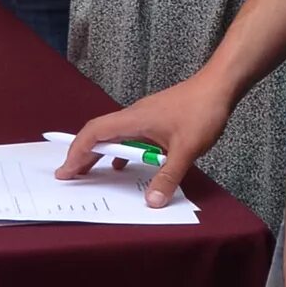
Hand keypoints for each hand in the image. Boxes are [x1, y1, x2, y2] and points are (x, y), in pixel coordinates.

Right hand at [55, 73, 236, 206]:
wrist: (219, 85)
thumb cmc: (202, 110)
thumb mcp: (186, 149)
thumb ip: (168, 176)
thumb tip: (152, 201)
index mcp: (134, 120)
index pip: (94, 134)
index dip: (77, 152)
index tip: (65, 171)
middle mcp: (134, 116)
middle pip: (99, 135)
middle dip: (83, 155)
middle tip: (70, 176)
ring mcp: (145, 117)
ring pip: (115, 136)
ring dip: (103, 154)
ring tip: (93, 173)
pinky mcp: (156, 119)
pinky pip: (131, 136)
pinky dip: (124, 151)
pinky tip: (128, 165)